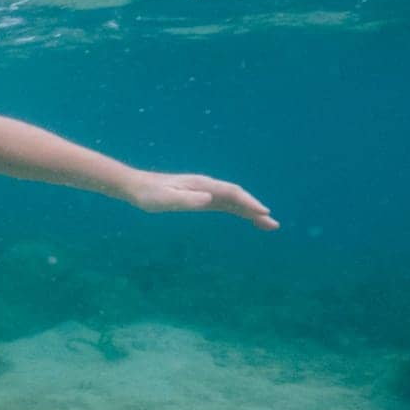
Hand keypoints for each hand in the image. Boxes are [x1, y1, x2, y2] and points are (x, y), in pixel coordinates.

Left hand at [125, 171, 278, 230]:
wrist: (136, 187)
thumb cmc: (149, 194)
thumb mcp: (166, 199)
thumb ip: (186, 199)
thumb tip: (209, 199)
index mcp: (201, 185)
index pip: (231, 193)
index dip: (248, 203)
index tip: (262, 212)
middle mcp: (206, 186)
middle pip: (237, 197)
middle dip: (256, 209)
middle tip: (273, 224)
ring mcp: (204, 192)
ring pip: (233, 201)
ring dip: (251, 211)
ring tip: (267, 225)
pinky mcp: (200, 198)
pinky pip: (224, 204)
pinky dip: (238, 211)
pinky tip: (246, 218)